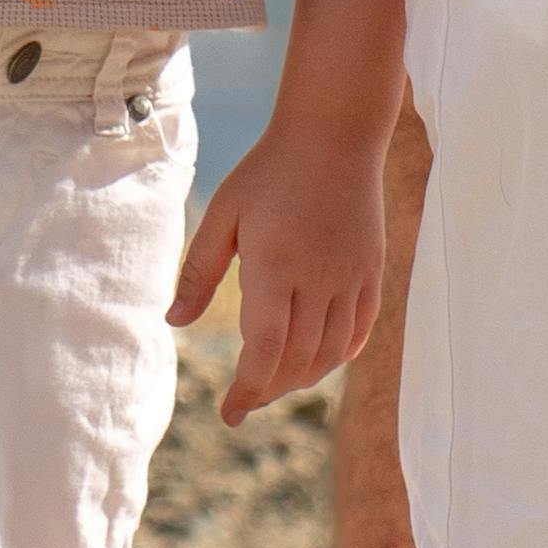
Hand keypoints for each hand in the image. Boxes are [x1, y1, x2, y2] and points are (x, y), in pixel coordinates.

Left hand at [174, 122, 390, 419]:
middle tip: (245, 399)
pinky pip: (359, 331)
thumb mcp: (223, 213)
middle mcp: (320, 276)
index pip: (264, 349)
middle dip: (269, 389)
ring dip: (302, 378)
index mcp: (276, 263)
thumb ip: (199, 272)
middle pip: (298, 359)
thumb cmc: (269, 170)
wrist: (336, 134)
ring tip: (275, 382)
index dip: (247, 389)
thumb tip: (174, 323)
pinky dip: (337, 355)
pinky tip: (316, 360)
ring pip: (332, 352)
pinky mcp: (373, 271)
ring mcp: (352, 276)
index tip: (229, 413)